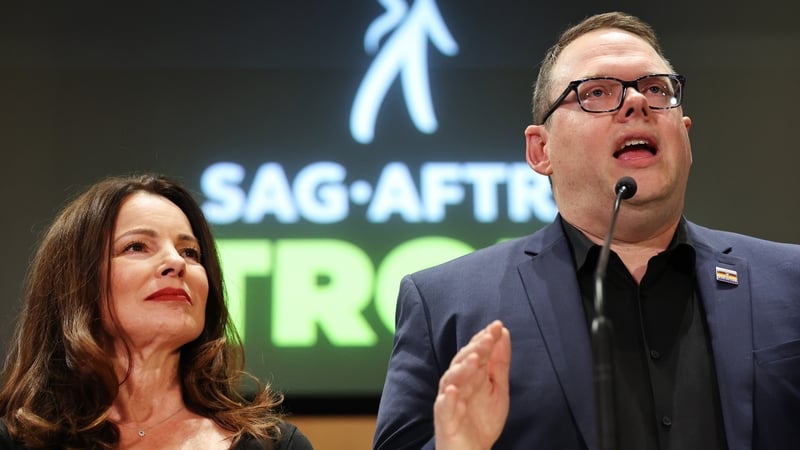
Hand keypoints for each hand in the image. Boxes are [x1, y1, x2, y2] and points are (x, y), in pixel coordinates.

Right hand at [434, 320, 510, 449]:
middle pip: (463, 362)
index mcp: (471, 375)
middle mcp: (458, 384)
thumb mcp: (498, 388)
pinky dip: (446, 398)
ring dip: (461, 368)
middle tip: (488, 337)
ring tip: (474, 358)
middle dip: (475, 349)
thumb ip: (499, 362)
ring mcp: (449, 400)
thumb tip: (503, 333)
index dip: (485, 339)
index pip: (476, 352)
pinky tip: (452, 390)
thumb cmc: (482, 420)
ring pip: (451, 380)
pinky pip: (443, 407)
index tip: (497, 326)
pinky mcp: (444, 419)